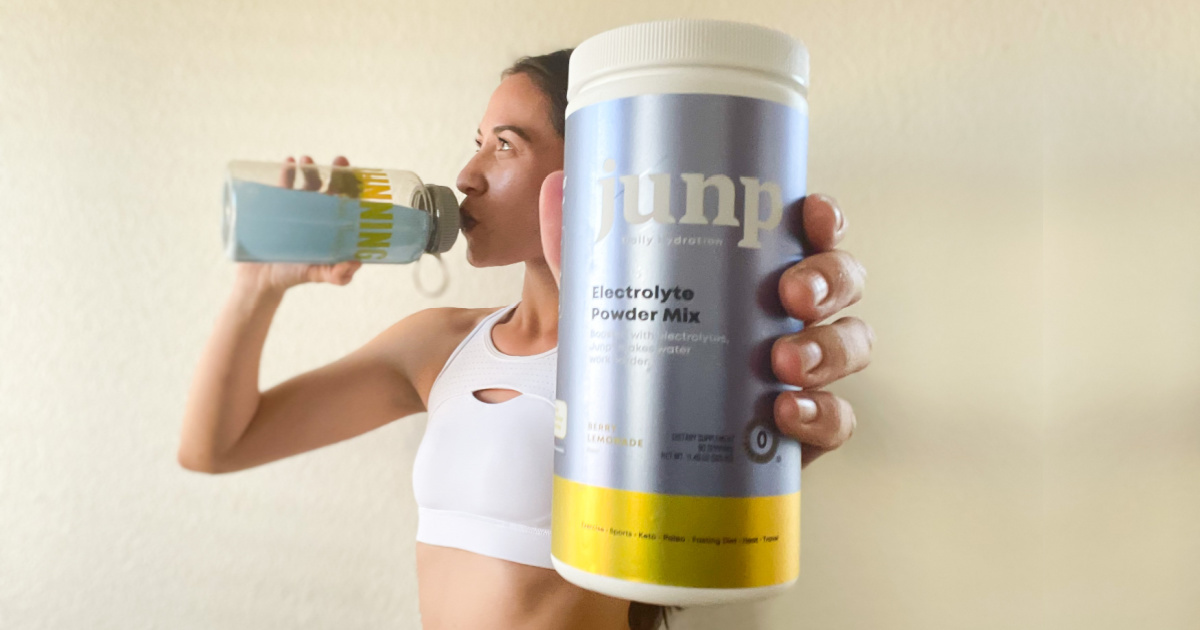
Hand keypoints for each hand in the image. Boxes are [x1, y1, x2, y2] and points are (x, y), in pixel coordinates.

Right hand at [234, 155, 363, 293]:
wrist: (260, 278)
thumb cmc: (294, 275)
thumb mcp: (318, 274)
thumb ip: (337, 275)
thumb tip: (356, 263)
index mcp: (332, 226)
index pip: (348, 202)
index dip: (355, 187)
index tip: (358, 176)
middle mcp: (317, 213)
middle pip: (330, 187)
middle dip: (336, 172)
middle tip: (338, 161)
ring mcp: (296, 208)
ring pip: (306, 182)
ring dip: (309, 167)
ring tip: (306, 160)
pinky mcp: (275, 206)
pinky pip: (282, 184)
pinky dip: (286, 171)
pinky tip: (288, 163)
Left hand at [540, 173, 871, 468]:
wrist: (623, 437)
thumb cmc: (634, 349)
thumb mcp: (602, 296)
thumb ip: (582, 244)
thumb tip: (557, 183)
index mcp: (756, 270)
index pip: (810, 231)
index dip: (824, 218)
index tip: (810, 214)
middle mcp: (791, 314)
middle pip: (842, 281)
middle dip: (830, 280)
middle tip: (792, 293)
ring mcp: (802, 370)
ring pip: (851, 345)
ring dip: (830, 348)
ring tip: (784, 361)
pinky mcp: (799, 430)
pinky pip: (835, 419)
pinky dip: (821, 415)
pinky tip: (785, 413)